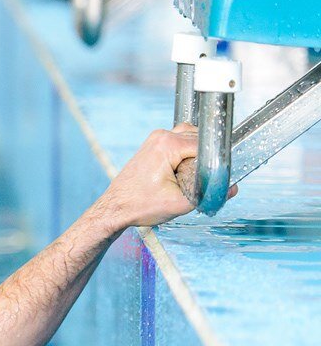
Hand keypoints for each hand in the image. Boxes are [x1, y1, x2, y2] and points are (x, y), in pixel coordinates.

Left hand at [92, 125, 236, 230]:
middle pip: (200, 139)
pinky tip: (181, 175)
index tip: (218, 174)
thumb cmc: (139, 206)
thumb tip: (232, 188)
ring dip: (196, 157)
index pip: (207, 144)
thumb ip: (210, 194)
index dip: (216, 160)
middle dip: (205, 159)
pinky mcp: (154, 145)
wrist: (115, 209)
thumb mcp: (180, 203)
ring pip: (191, 140)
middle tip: (201, 180)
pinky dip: (186, 156)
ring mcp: (156, 139)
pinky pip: (180, 144)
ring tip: (189, 178)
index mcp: (168, 144)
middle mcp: (162, 136)